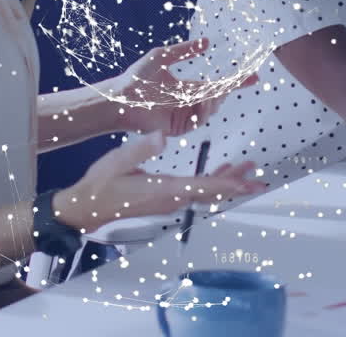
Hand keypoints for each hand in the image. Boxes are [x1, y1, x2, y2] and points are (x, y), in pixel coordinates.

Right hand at [54, 131, 265, 231]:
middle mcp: (172, 199)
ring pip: (206, 193)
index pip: (204, 186)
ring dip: (226, 181)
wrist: (87, 208)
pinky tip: (218, 172)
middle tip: (258, 176)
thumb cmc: (101, 185)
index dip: (228, 183)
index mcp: (165, 189)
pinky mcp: (165, 200)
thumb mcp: (118, 161)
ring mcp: (169, 202)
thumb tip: (162, 137)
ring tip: (246, 169)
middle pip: (212, 192)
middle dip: (236, 182)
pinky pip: (196, 193)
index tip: (249, 182)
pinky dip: (212, 182)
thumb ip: (141, 148)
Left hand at [115, 38, 256, 136]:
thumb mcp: (163, 56)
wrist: (120, 98)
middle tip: (230, 84)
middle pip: (218, 98)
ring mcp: (184, 116)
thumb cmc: (136, 77)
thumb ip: (185, 49)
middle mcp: (189, 103)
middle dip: (227, 91)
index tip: (253, 76)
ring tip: (210, 93)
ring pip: (210, 110)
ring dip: (213, 101)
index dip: (236, 82)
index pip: (217, 86)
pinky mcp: (178, 127)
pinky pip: (198, 120)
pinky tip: (200, 102)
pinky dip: (203, 112)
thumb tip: (207, 42)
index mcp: (188, 88)